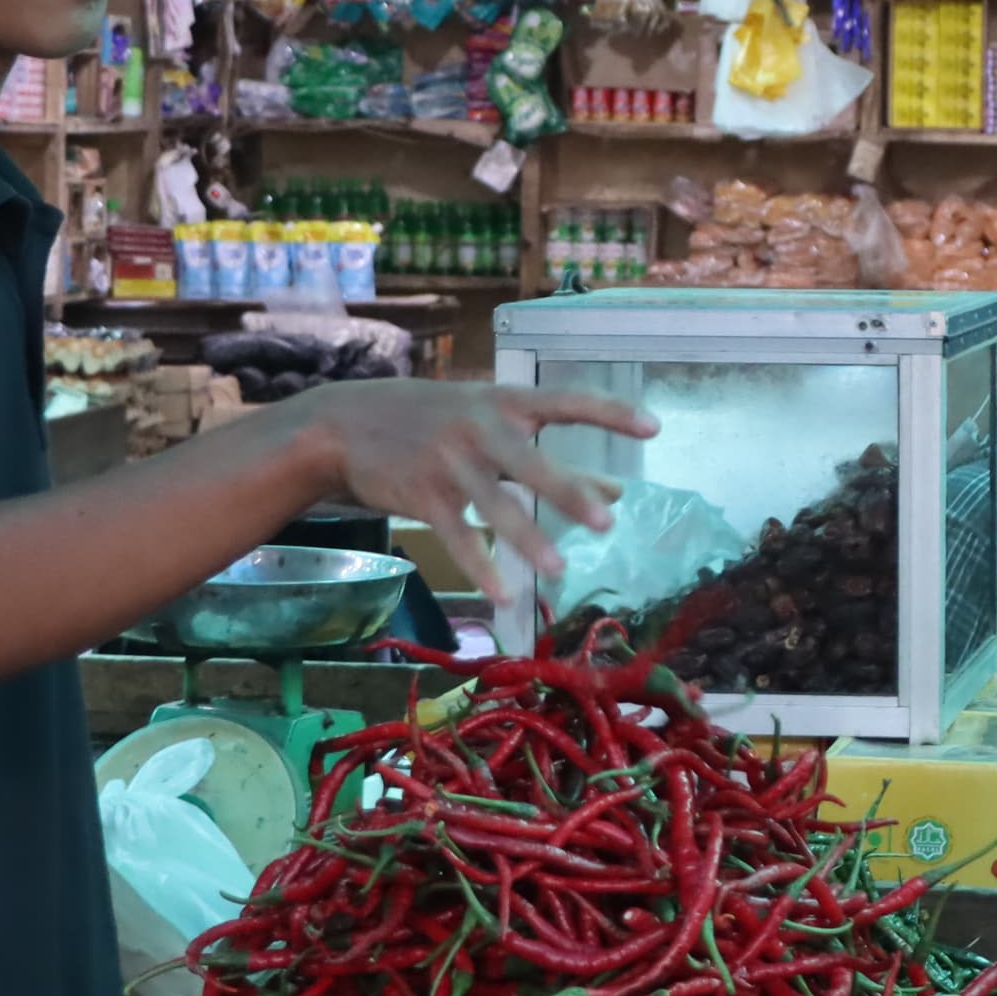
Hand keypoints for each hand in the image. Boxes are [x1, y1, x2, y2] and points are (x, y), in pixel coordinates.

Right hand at [297, 382, 655, 595]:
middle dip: (568, 492)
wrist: (343, 424)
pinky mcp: (421, 494)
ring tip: (559, 571)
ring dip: (527, 540)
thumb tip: (618, 493)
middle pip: (530, 462)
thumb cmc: (434, 422)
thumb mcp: (490, 423)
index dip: (609, 413)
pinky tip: (505, 594)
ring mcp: (447, 461)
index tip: (653, 427)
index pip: (565, 402)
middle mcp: (478, 428)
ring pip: (494, 506)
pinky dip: (481, 566)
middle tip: (606, 522)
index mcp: (503, 402)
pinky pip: (457, 536)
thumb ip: (552, 457)